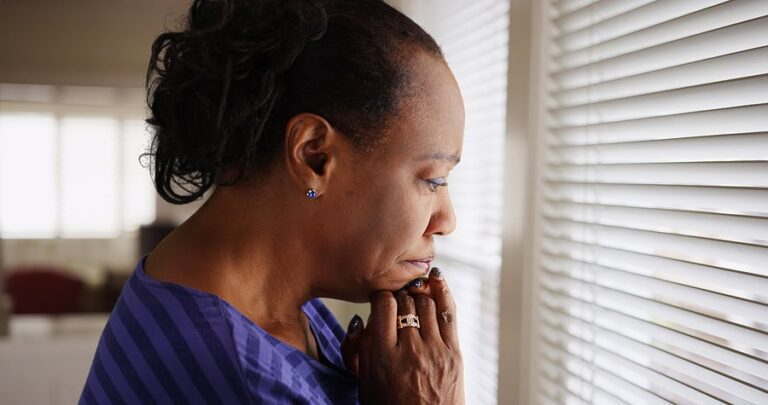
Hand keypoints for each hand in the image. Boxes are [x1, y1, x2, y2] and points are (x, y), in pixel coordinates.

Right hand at [341, 267, 464, 404]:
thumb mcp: (363, 382)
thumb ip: (355, 350)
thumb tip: (358, 320)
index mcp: (383, 356)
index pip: (382, 305)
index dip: (381, 296)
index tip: (380, 300)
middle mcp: (410, 350)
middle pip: (405, 302)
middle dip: (399, 295)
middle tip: (397, 297)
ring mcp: (435, 350)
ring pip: (425, 303)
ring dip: (417, 293)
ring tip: (412, 293)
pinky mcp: (454, 352)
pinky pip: (448, 312)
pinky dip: (442, 291)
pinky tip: (436, 278)